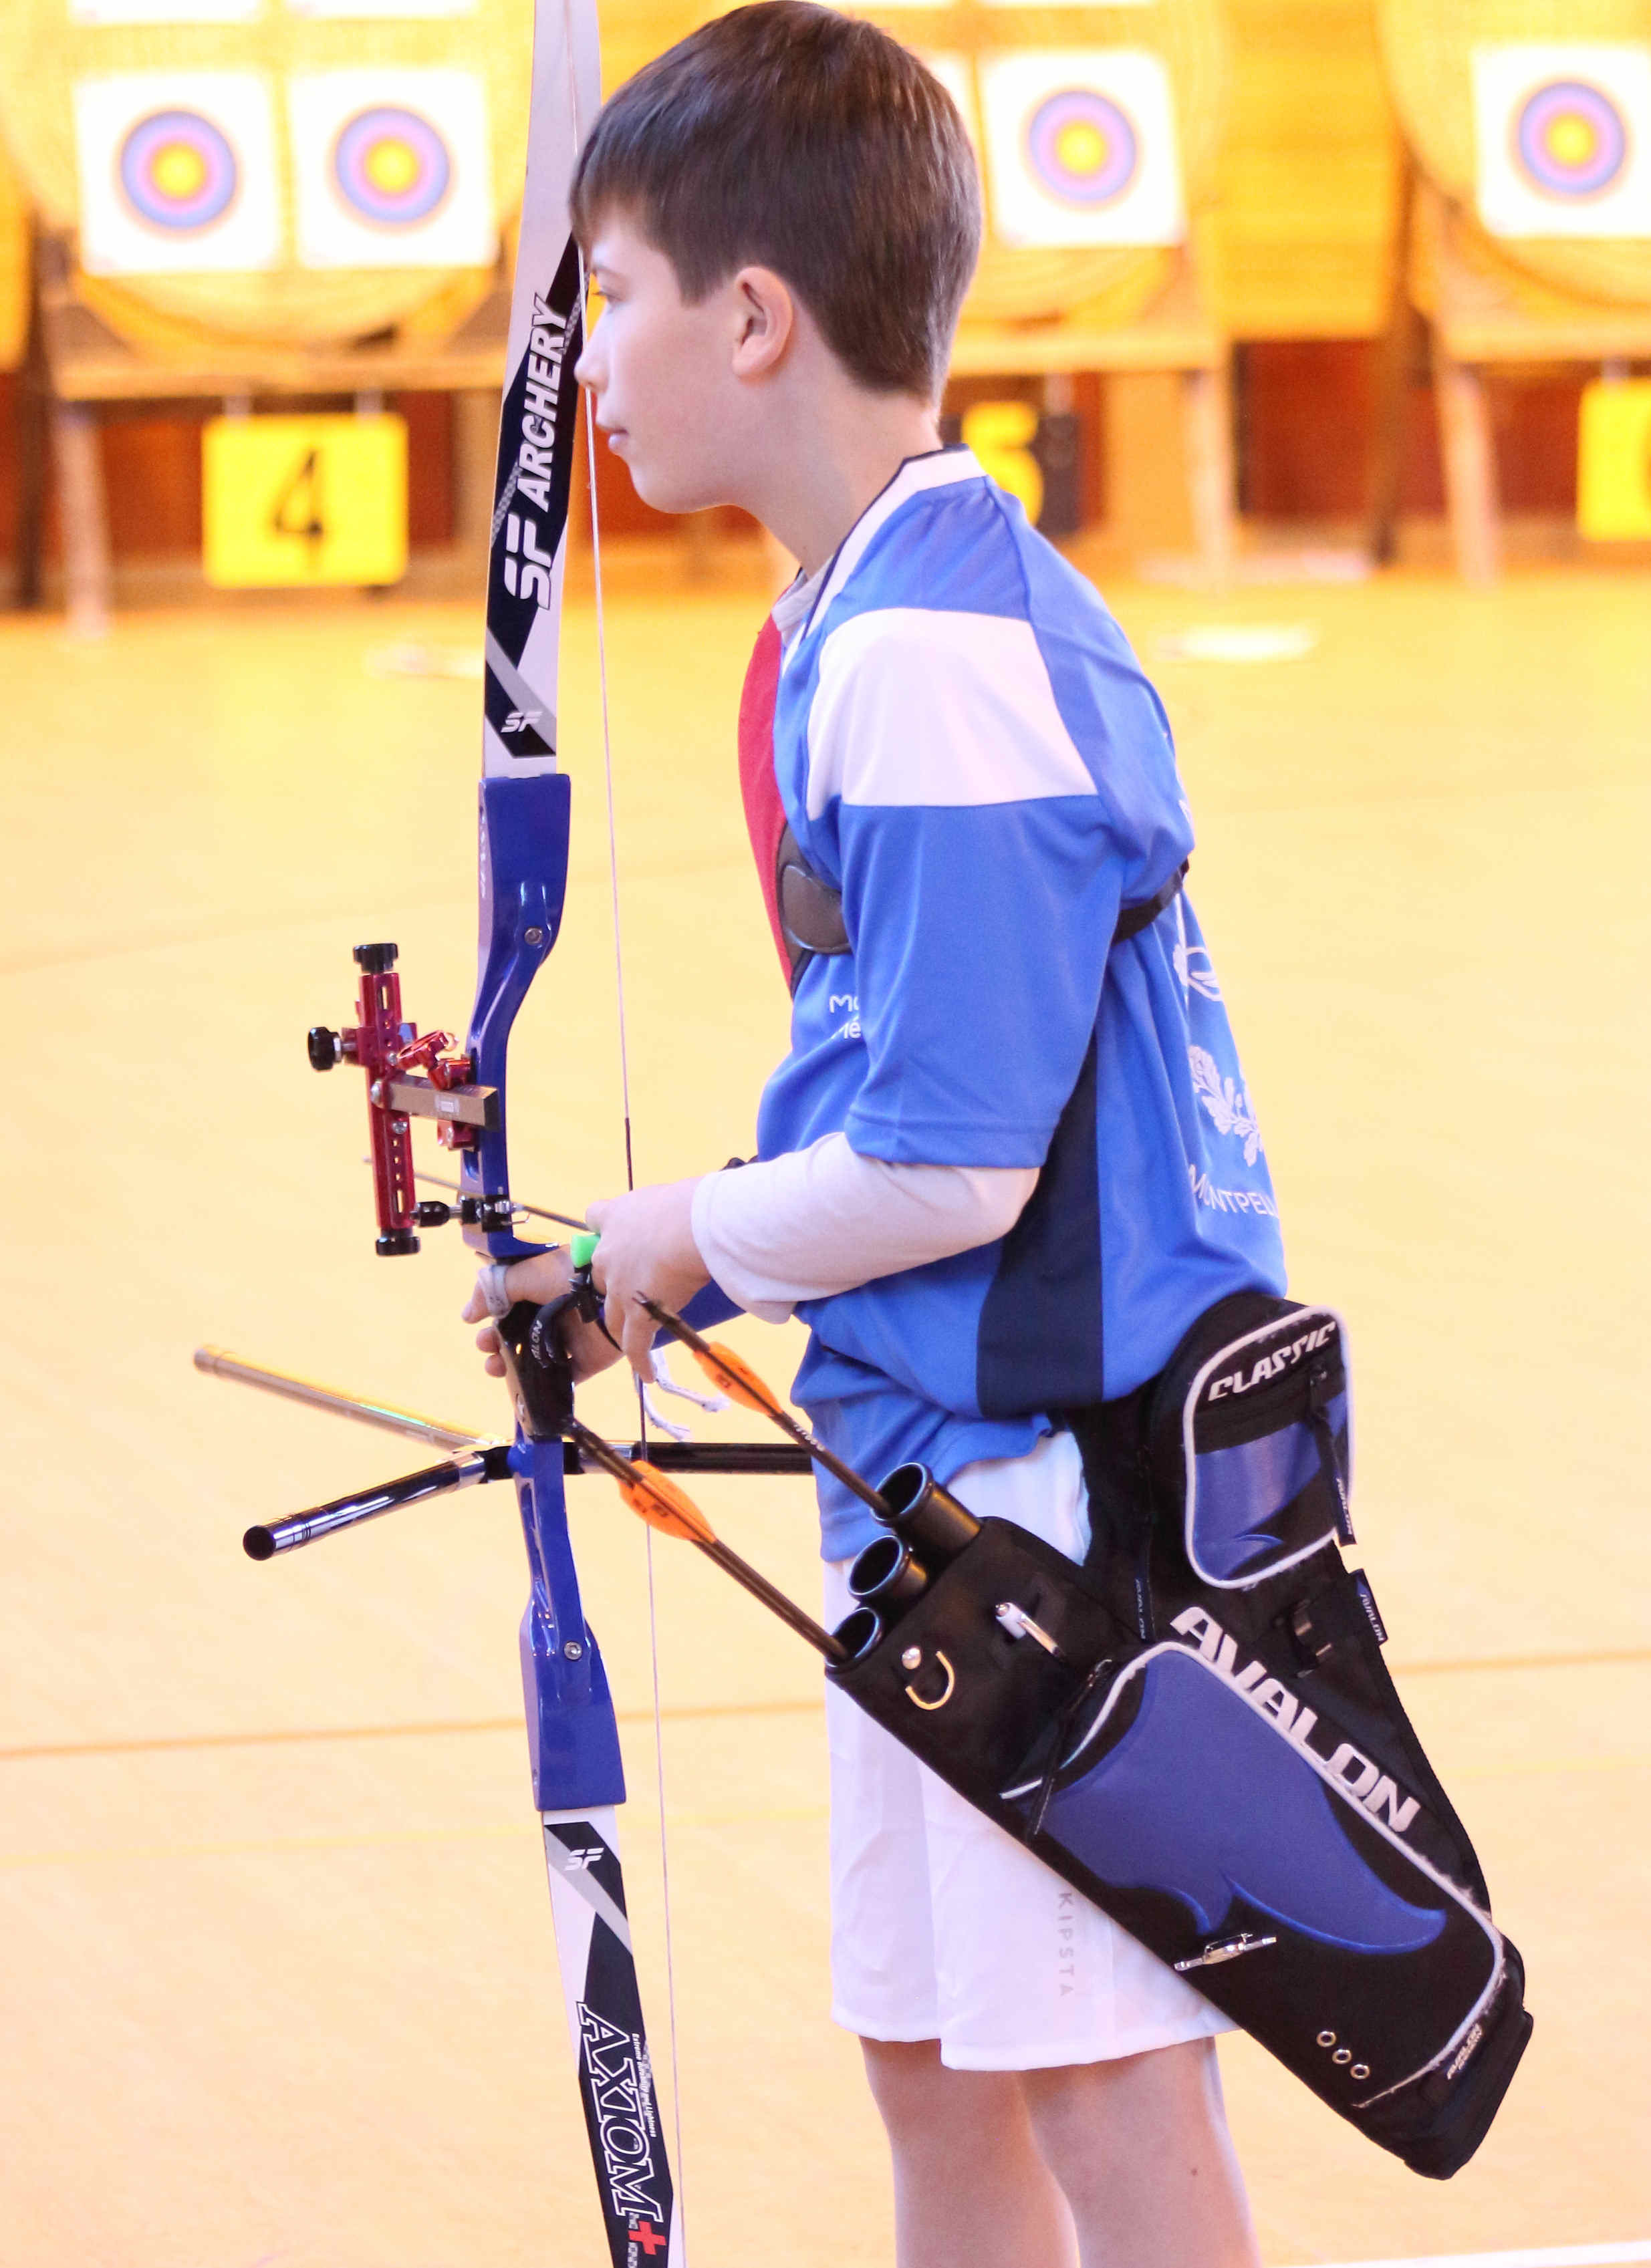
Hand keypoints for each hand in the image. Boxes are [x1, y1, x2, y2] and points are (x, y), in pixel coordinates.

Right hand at [460, 1246, 619, 1383]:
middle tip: (486, 1346)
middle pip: (517, 1336)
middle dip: (494, 1344)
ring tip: (496, 1368)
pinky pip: (561, 1381)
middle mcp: (553, 1317)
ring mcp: (570, 1341)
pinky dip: (542, 1389)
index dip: (491, 1319)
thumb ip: (492, 1290)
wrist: (607, 1294)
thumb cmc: (564, 1277)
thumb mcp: (523, 1274)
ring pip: (533, 1361)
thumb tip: (468, 1316)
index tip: (478, 1325)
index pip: (509, 1309)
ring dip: (509, 1367)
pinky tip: (525, 1390)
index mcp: (540, 1293)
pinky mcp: (586, 1362)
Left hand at [586, 1177, 709, 1376]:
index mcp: (616, 1218)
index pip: (596, 1217)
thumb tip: (686, 1210)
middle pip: (601, 1274)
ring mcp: (620, 1288)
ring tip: (634, 1336)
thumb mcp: (671, 1194)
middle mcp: (609, 1255)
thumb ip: (665, 1207)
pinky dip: (640, 1360)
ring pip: (613, 1313)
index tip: (618, 1233)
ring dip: (623, 1324)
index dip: (605, 1228)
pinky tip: (646, 1374)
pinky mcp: (637, 1315)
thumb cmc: (689, 1203)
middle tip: (639, 1288)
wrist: (693, 1227)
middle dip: (615, 1283)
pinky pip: (634, 1344)